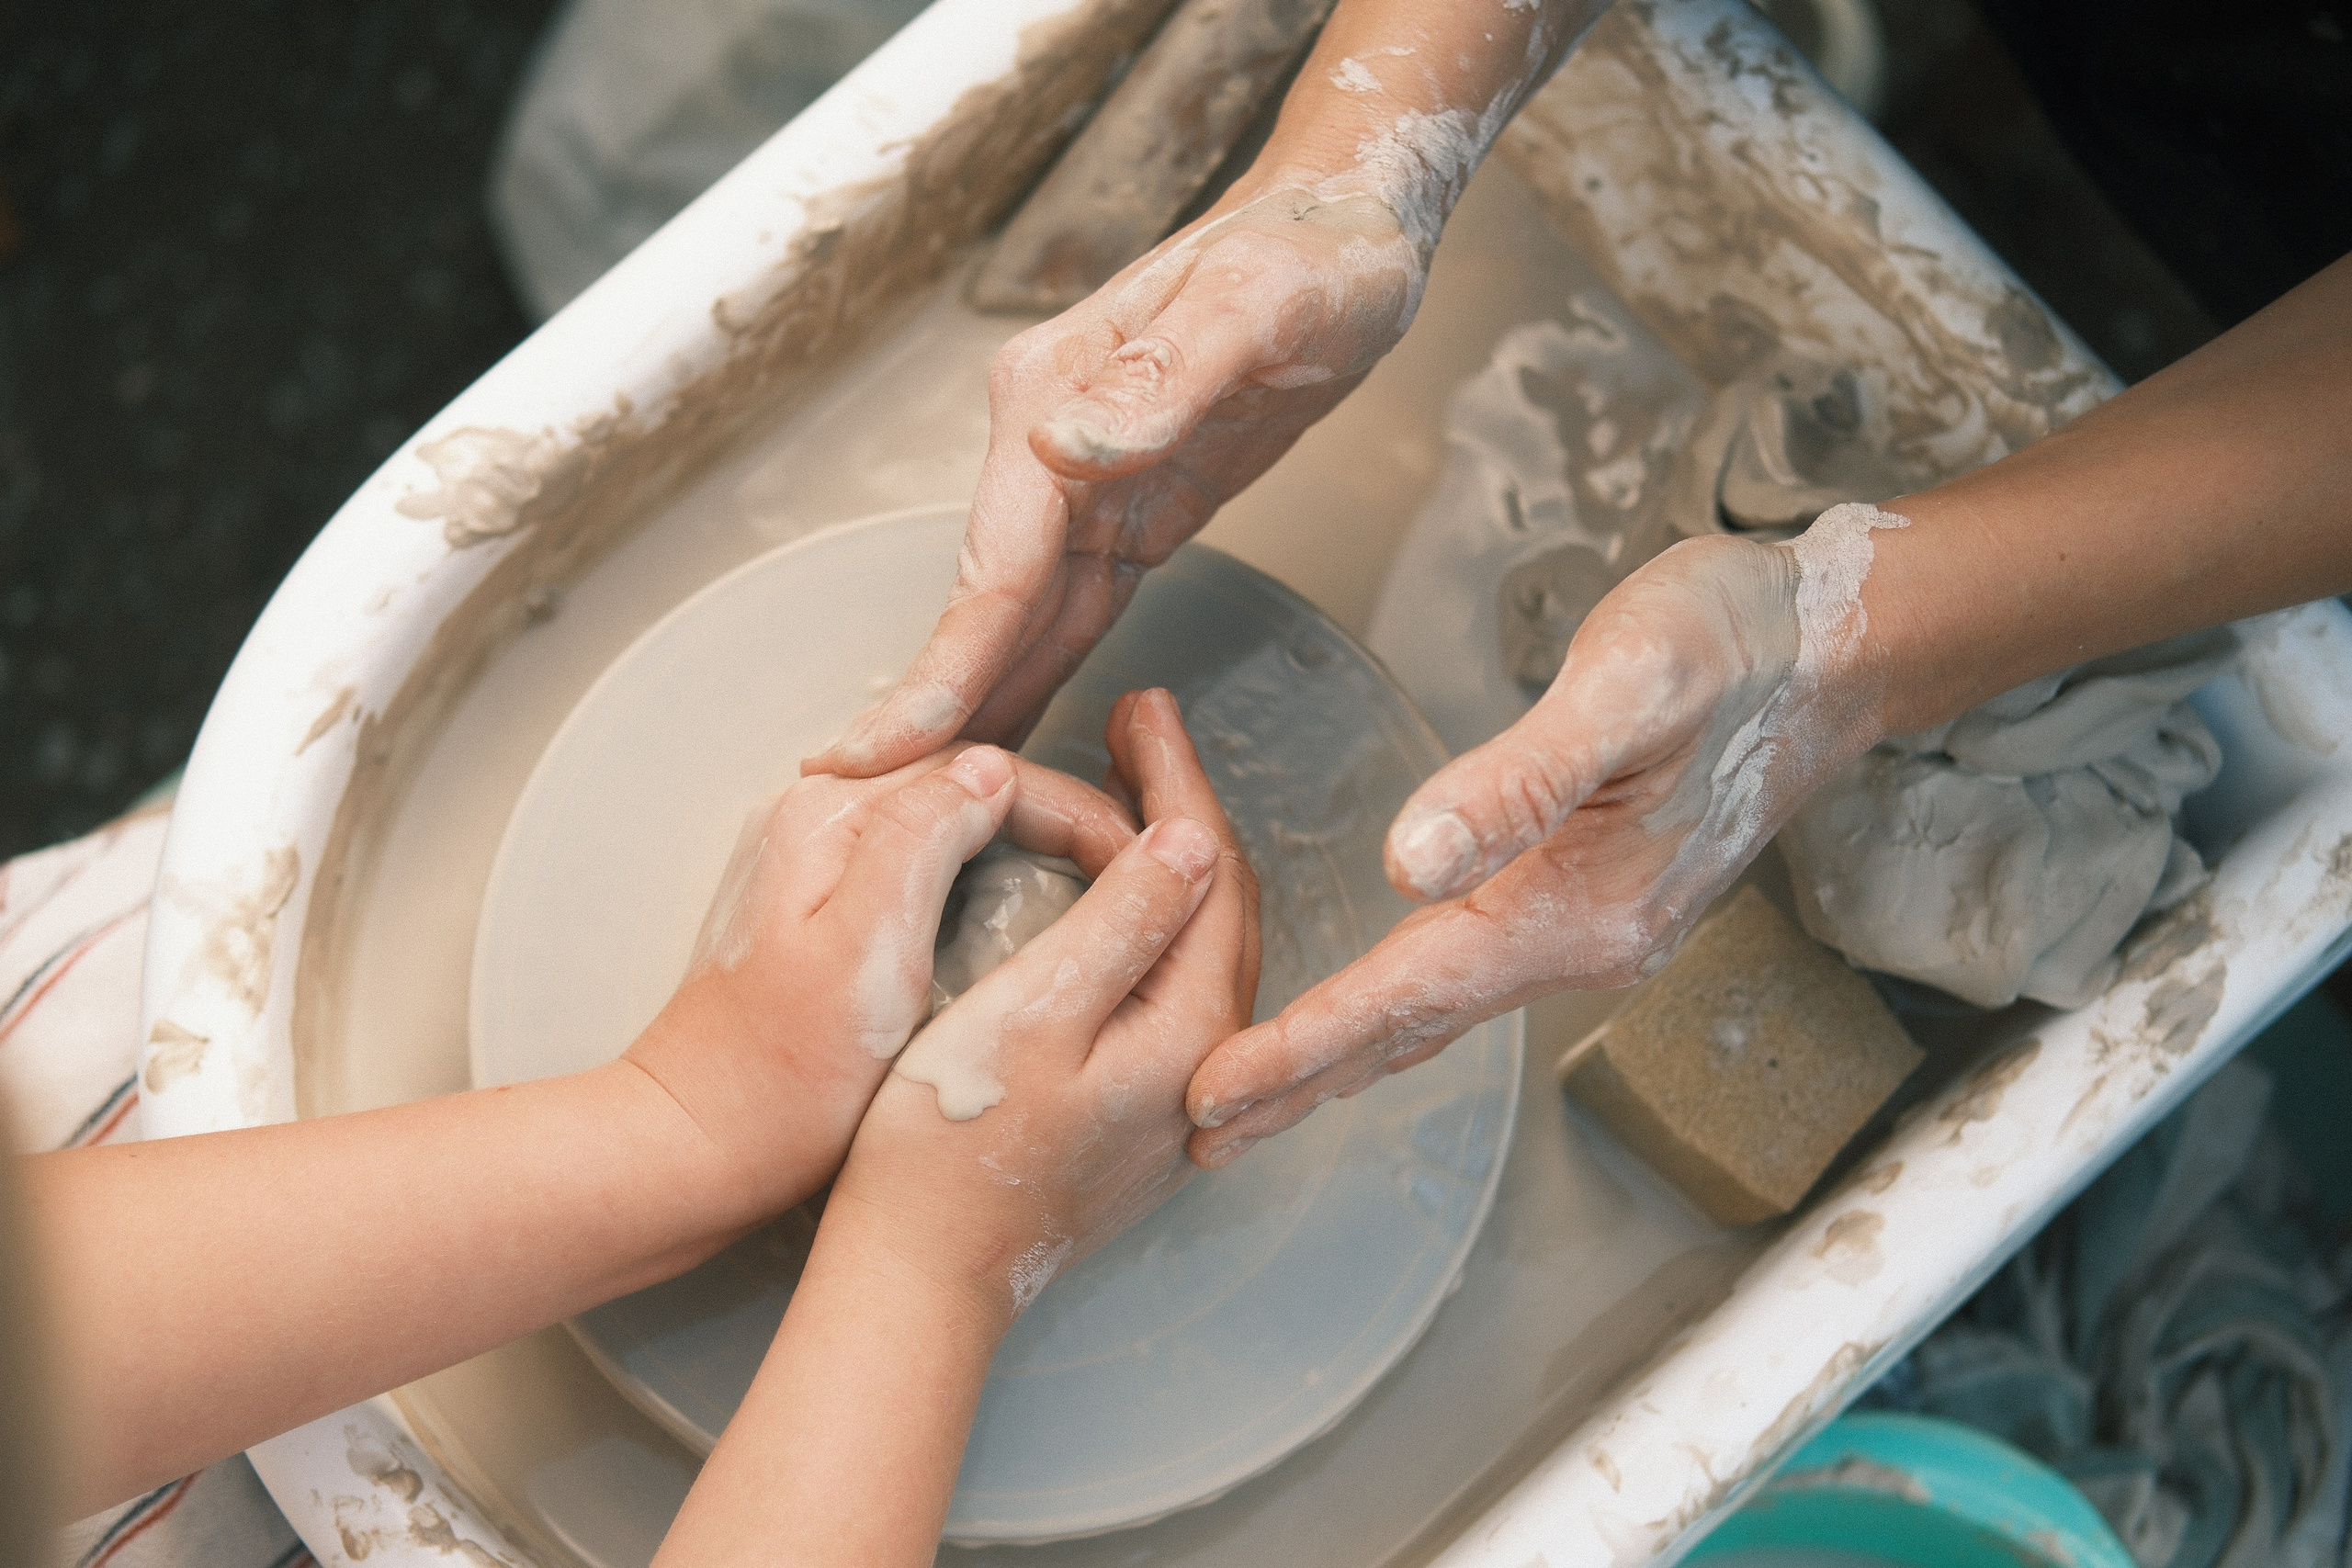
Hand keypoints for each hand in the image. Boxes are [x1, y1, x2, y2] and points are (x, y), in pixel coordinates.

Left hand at [624, 742, 1138, 1218]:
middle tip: (1144, 879)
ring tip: (1110, 894)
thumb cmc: (782, 1078)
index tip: (1141, 869)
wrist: (700, 1149)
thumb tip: (992, 765)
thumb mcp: (863, 954)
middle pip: (974, 785)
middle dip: (1068, 821)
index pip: (987, 771)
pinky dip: (997, 876)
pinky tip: (1037, 919)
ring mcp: (821, 859)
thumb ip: (919, 841)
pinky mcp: (827, 906)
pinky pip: (934, 862)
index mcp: (830, 813)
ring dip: (1038, 844)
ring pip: (959, 821)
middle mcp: (820, 815)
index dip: (1078, 813)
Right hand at [806, 184, 1423, 776]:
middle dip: (925, 710)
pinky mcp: (1130, 509)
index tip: (879, 754)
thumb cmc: (1309, 256)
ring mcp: (1082, 480)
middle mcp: (1048, 446)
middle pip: (980, 606)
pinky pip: (1067, 611)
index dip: (939, 672)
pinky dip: (1031, 673)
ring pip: (1013, 618)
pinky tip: (1005, 733)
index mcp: (1052, 402)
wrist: (1348, 226)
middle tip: (857, 809)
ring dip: (968, 705)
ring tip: (914, 802)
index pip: (987, 568)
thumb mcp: (1250, 307)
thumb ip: (1159, 380)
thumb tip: (1060, 446)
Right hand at [828, 688, 1260, 1320]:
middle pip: (1220, 903)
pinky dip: (1151, 915)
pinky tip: (1114, 891)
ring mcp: (1179, 1096)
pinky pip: (1171, 983)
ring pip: (1200, 944)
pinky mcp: (1141, 1113)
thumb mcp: (1034, 1015)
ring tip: (1130, 786)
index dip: (1177, 776)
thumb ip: (1122, 923)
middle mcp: (1208, 1066)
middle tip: (1137, 724)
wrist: (919, 1276)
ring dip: (1171, 858)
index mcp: (1193, 1031)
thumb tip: (1190, 837)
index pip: (1210, 870)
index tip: (1142, 705)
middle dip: (1183, 804)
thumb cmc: (951, 1147)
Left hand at [1185, 529, 1889, 1164]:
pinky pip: (1470, 975)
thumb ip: (1519, 781)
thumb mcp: (1627, 687)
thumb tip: (1409, 859)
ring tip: (1255, 1099)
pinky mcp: (1595, 899)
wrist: (1835, 649)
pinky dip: (1397, 1009)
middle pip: (1413, 1027)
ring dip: (1344, 1057)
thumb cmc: (1732, 647)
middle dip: (1303, 1081)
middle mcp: (1585, 942)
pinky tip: (1369, 1017)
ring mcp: (1594, 928)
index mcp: (1578, 907)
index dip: (1304, 1045)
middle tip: (1198, 1137)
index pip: (1409, 993)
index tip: (1214, 1096)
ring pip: (1439, 1009)